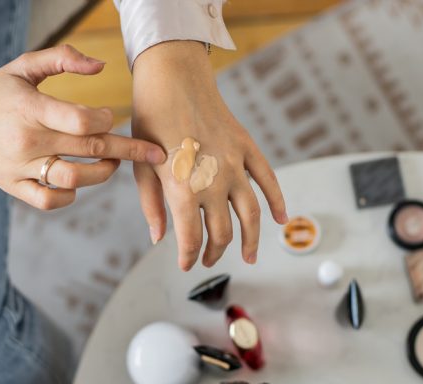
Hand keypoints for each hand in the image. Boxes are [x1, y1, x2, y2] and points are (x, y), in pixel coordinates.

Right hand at [0, 45, 166, 209]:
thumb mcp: (21, 67)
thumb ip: (62, 58)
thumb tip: (101, 66)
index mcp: (30, 108)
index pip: (82, 121)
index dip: (107, 121)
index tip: (112, 117)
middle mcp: (27, 140)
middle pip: (90, 149)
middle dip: (129, 151)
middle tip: (154, 153)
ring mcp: (20, 167)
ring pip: (74, 180)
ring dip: (102, 174)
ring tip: (112, 164)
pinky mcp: (14, 187)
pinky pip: (49, 201)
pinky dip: (70, 196)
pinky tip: (79, 184)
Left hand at [131, 41, 287, 270]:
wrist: (172, 79)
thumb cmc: (150, 121)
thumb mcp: (142, 168)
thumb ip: (152, 206)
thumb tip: (159, 238)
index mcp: (183, 189)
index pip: (191, 238)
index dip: (188, 257)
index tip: (186, 265)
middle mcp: (213, 181)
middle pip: (223, 231)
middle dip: (215, 251)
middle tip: (209, 259)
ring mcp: (234, 164)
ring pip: (250, 214)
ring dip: (251, 240)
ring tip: (250, 256)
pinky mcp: (246, 148)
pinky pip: (268, 180)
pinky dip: (277, 201)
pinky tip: (281, 219)